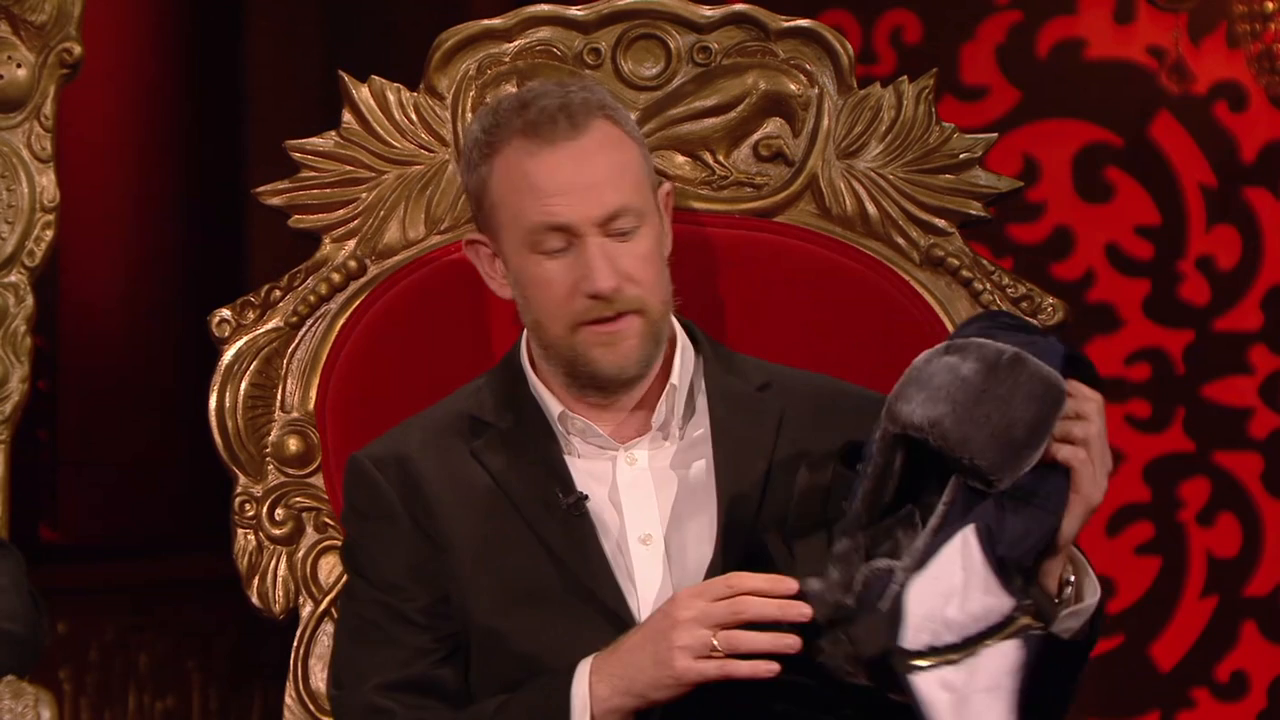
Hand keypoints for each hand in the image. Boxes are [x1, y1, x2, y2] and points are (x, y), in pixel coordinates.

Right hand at [589, 572, 812, 718]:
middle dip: (777, 609)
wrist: (619, 672)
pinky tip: (772, 668)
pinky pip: (725, 668)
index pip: (733, 582)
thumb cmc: (654, 640)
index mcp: (689, 597)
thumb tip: (756, 601)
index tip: (794, 587)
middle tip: (806, 614)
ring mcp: (687, 644)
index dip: (766, 583)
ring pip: (737, 639)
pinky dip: (751, 668)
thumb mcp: (677, 612)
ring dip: (771, 640)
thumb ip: (710, 605)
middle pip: (741, 607)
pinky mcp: (686, 672)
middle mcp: (689, 616)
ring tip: (796, 643)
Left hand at [1039, 379, 1113, 593]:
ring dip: (1057, 427)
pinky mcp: (1090, 495)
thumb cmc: (1037, 500)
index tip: (1042, 389)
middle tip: (1035, 417)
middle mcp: (1104, 459)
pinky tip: (1042, 456)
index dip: (1070, 389)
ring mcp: (1100, 478)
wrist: (1045, 548)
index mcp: (1095, 447)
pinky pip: (1080, 457)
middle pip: (1094, 409)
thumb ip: (1044, 434)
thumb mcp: (1041, 460)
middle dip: (1062, 405)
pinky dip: (1058, 450)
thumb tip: (1022, 401)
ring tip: (1037, 438)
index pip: (1095, 401)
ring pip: (1088, 430)